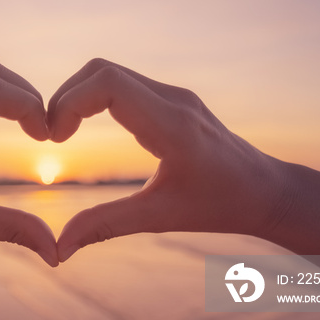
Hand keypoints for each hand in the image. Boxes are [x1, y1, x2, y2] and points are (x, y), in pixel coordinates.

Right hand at [48, 58, 288, 261]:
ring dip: (79, 95)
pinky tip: (86, 126)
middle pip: (101, 70)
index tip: (56, 139)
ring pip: (110, 72)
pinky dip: (95, 98)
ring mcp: (174, 95)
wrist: (265, 190)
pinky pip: (123, 83)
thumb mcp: (160, 217)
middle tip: (54, 136)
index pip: (108, 83)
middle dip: (66, 97)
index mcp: (172, 125)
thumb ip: (106, 226)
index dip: (69, 102)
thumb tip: (59, 249)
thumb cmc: (220, 206)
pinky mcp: (172, 99)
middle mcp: (173, 99)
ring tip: (64, 133)